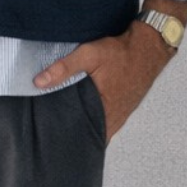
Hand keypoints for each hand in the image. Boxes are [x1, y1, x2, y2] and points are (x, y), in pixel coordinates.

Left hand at [32, 22, 175, 143]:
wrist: (149, 47)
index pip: (81, 135)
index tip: (49, 138)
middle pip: (88, 134)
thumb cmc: (122, 53)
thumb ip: (64, 68)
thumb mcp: (90, 55)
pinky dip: (94, 121)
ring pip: (97, 129)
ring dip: (83, 128)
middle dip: (72, 134)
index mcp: (106, 112)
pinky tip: (83, 115)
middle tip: (52, 134)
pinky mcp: (122, 109)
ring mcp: (120, 116)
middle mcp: (114, 119)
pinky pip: (105, 122)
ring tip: (64, 126)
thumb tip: (38, 82)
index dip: (66, 137)